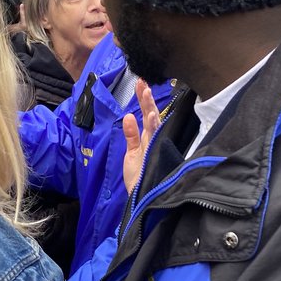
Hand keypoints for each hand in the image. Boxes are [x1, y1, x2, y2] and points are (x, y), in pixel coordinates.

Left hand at [122, 80, 160, 194]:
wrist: (141, 198)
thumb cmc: (138, 177)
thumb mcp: (132, 153)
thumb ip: (130, 134)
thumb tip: (128, 116)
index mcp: (149, 138)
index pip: (148, 115)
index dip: (144, 100)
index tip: (141, 83)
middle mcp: (152, 140)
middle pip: (151, 115)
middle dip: (147, 99)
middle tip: (143, 83)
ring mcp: (151, 148)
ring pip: (152, 124)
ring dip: (149, 108)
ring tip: (146, 92)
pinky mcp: (147, 156)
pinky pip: (145, 140)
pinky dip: (143, 128)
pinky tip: (140, 116)